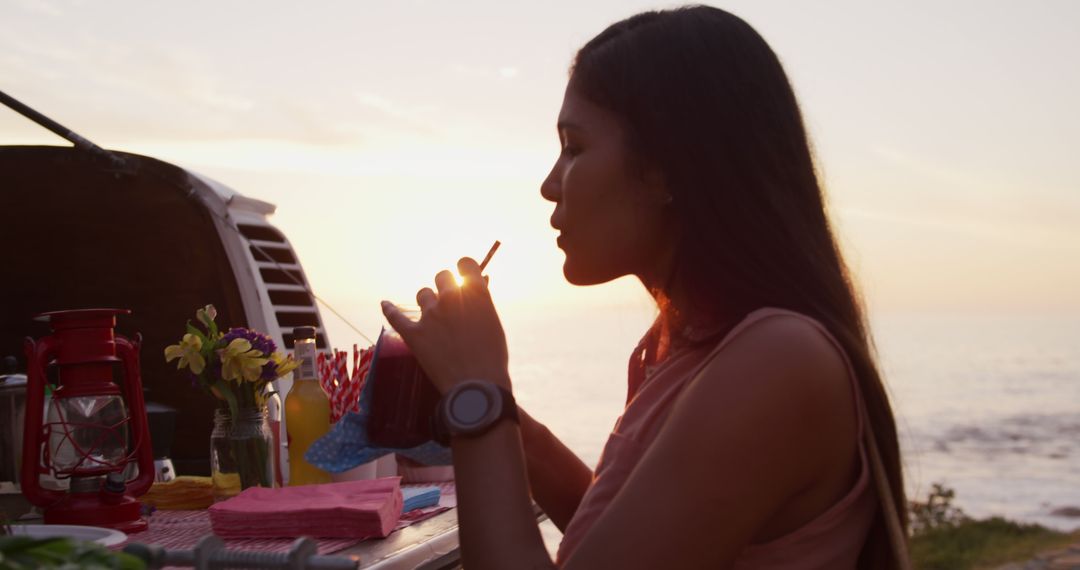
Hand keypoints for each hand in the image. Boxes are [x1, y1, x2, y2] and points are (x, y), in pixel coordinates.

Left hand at [381, 257, 509, 393]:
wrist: (476, 387)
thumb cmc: (492, 358)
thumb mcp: (493, 325)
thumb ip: (482, 304)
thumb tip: (479, 285)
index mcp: (475, 293)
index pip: (465, 263)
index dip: (464, 268)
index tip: (463, 274)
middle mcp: (451, 298)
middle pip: (442, 276)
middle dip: (445, 284)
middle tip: (449, 298)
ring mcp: (430, 315)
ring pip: (423, 294)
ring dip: (428, 300)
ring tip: (432, 313)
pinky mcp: (413, 334)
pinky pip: (395, 315)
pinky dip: (389, 309)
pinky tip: (385, 304)